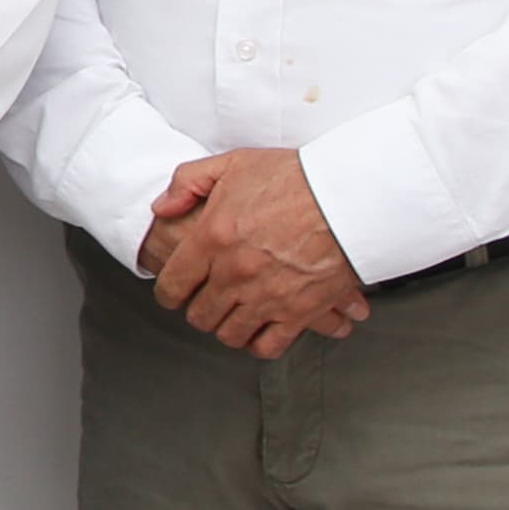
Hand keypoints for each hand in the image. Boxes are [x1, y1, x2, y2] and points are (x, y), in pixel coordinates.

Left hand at [144, 149, 369, 356]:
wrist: (347, 196)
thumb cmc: (294, 178)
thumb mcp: (232, 164)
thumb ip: (187, 183)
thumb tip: (161, 208)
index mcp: (212, 238)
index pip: (172, 284)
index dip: (168, 292)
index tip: (173, 293)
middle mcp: (235, 273)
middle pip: (199, 314)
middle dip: (198, 310)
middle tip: (204, 301)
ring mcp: (266, 296)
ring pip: (230, 333)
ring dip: (226, 327)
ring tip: (230, 315)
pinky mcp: (298, 313)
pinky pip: (268, 346)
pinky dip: (259, 343)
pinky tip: (258, 331)